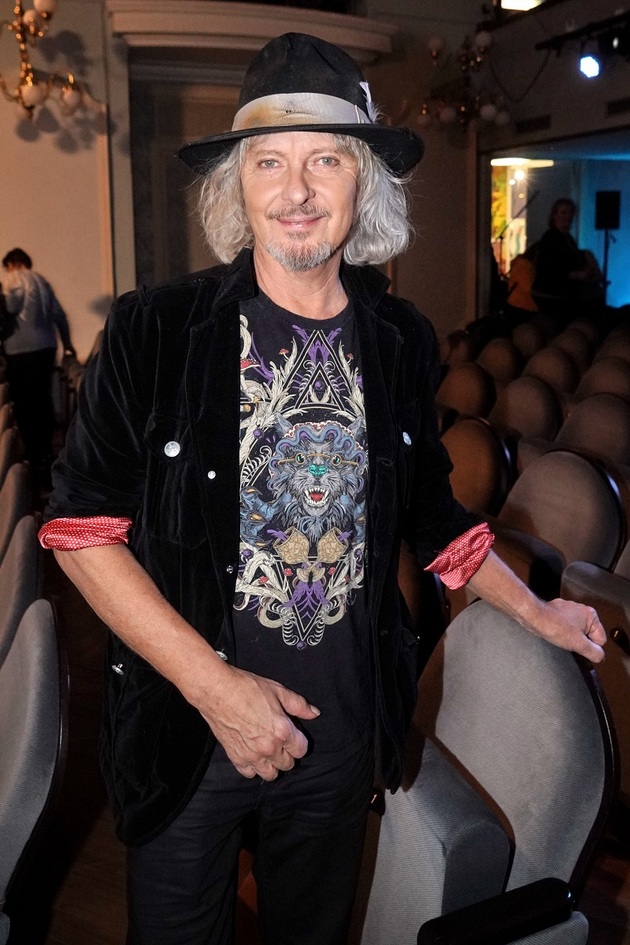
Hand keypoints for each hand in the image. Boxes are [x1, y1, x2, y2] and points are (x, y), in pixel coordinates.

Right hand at [199, 665, 319, 780]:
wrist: (217, 691)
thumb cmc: (247, 687)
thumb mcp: (277, 690)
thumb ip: (298, 705)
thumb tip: (314, 713)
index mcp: (282, 731)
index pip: (301, 750)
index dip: (299, 742)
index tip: (293, 735)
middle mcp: (269, 747)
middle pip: (287, 764)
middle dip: (287, 754)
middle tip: (280, 741)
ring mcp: (252, 755)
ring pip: (270, 774)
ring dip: (272, 764)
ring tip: (268, 751)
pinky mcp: (236, 758)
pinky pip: (249, 773)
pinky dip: (253, 767)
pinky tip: (252, 754)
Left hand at [527, 598, 605, 662]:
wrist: (533, 617)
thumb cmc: (553, 625)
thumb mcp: (578, 644)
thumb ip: (594, 652)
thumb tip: (600, 656)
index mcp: (591, 615)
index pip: (600, 640)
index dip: (591, 647)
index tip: (581, 647)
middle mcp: (582, 610)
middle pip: (588, 636)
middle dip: (580, 642)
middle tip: (570, 641)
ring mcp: (570, 611)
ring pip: (576, 633)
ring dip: (570, 638)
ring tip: (561, 636)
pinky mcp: (559, 614)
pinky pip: (566, 629)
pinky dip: (562, 633)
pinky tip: (556, 633)